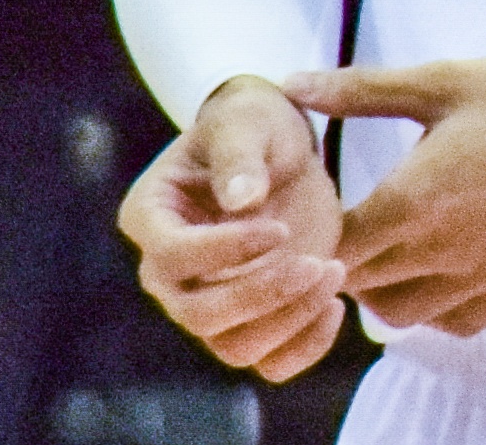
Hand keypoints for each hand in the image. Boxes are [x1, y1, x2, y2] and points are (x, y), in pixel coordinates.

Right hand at [116, 77, 346, 380]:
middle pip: (199, 315)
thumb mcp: (246, 122)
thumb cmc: (252, 128)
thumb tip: (240, 200)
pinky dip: (306, 347)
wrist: (281, 154)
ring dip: (289, 320)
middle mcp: (168, 274)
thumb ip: (240, 156)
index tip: (279, 228)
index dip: (224, 251)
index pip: (172, 256)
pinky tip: (335, 304)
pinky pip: (270, 362)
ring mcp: (207, 303)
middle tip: (316, 262)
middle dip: (261, 294)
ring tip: (334, 271)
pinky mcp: (249, 322)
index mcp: (150, 217)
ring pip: (235, 347)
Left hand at [284, 53, 485, 335]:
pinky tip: (438, 265)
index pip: (334, 246)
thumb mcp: (443, 81)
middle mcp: (444, 251)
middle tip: (348, 221)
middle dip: (342, 258)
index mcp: (417, 199)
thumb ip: (362, 90)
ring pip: (402, 314)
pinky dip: (433, 307)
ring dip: (382, 287)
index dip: (317, 230)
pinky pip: (455, 323)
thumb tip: (294, 82)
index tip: (322, 202)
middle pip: (360, 285)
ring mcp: (483, 276)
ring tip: (389, 246)